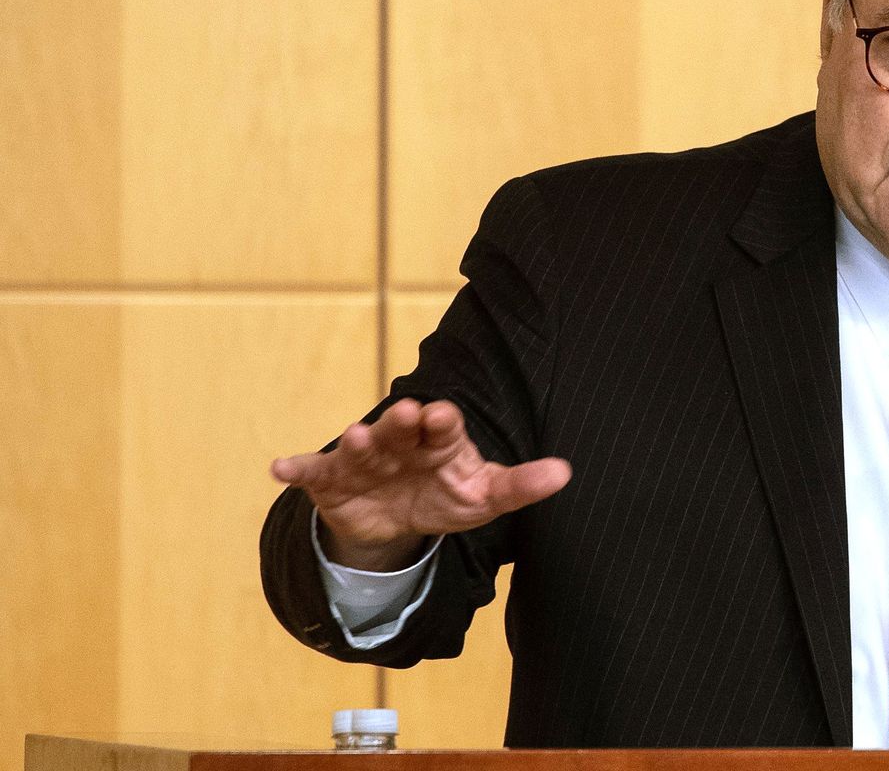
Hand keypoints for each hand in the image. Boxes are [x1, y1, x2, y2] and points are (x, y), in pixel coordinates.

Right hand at [269, 398, 571, 570]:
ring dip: (357, 442)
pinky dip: (294, 469)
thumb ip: (520, 485)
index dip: (443, 422)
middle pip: (401, 429)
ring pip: (359, 448)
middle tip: (407, 413)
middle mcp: (400, 442)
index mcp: (439, 441)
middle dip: (402, 422)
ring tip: (355, 437)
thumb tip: (566, 473)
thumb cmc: (446, 496)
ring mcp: (364, 460)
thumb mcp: (484, 496)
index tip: (443, 416)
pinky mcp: (331, 480)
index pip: (444, 426)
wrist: (397, 521)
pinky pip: (310, 472)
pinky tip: (278, 469)